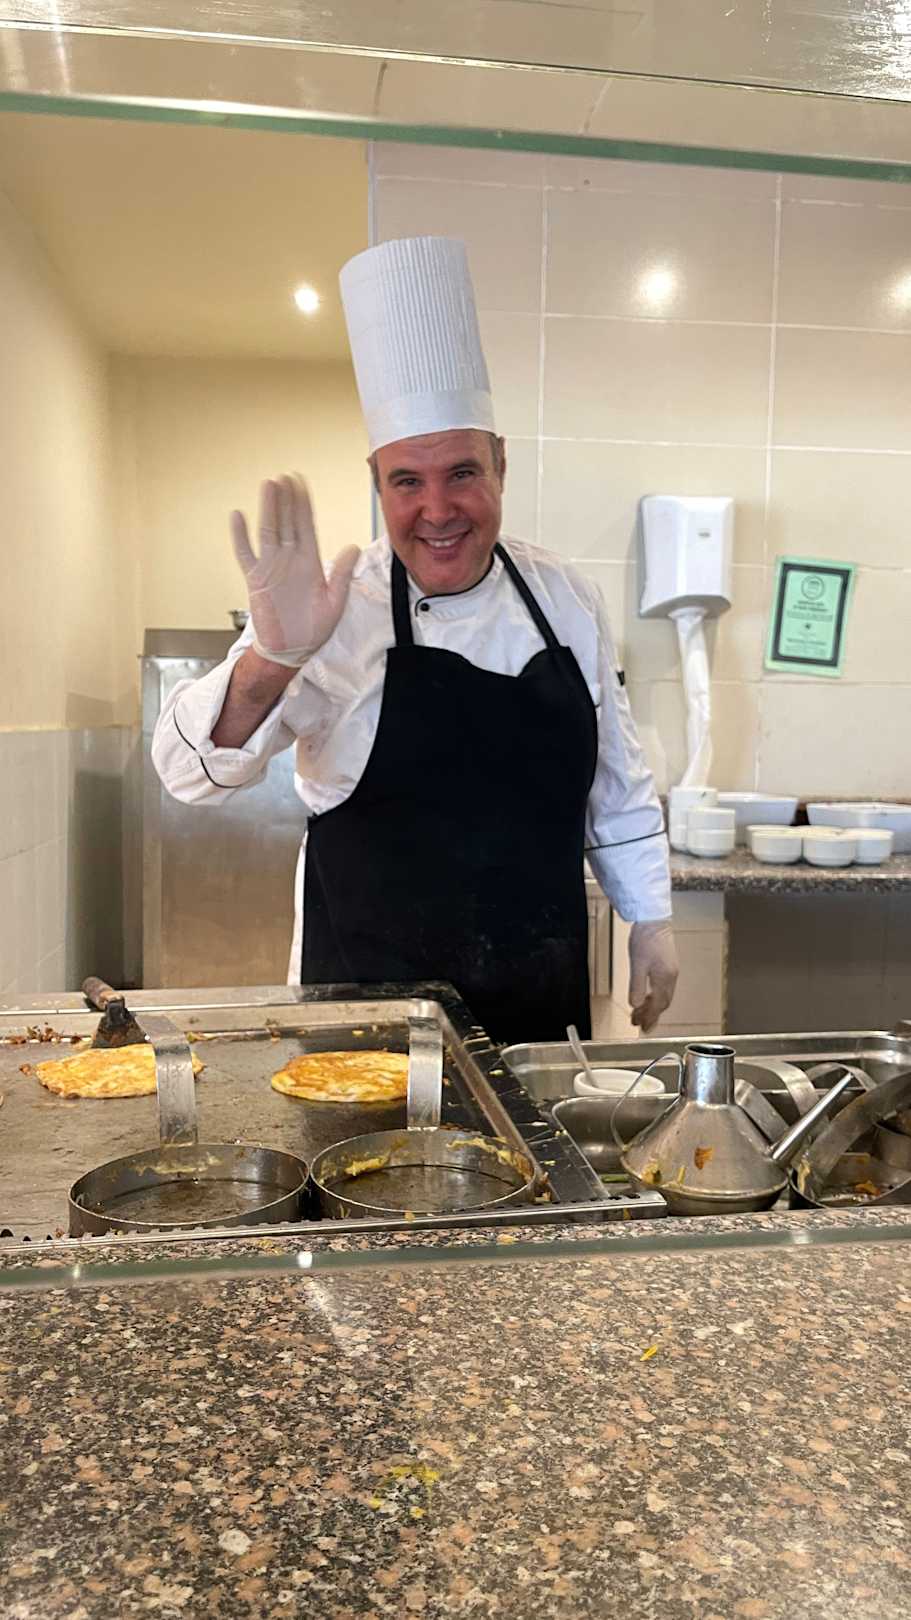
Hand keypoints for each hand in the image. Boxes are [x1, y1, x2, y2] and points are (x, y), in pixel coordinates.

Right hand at [230, 474, 359, 665]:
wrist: (292, 649)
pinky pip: (246, 554)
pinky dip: (241, 536)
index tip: (301, 483)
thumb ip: (341, 574)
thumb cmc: (314, 629)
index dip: (303, 504)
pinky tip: (238, 517)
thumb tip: (353, 547)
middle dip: (286, 499)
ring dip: (268, 509)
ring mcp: (271, 567)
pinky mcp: (255, 579)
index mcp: (310, 563)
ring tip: (268, 486)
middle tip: (284, 476)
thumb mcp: (335, 602)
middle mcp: (290, 560)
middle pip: (287, 522)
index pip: (306, 526)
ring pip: (268, 531)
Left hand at [628, 920, 677, 1032]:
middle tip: (640, 1025)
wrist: (653, 920)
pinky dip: (655, 996)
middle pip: (663, 1002)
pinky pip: (663, 987)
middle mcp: (671, 976)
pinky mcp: (668, 965)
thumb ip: (637, 986)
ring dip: (653, 1007)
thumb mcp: (637, 964)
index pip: (658, 1004)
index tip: (642, 1027)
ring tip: (640, 1014)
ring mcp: (671, 971)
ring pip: (664, 996)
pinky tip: (646, 997)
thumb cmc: (645, 938)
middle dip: (652, 1015)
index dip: (650, 1017)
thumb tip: (635, 1005)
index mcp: (665, 978)